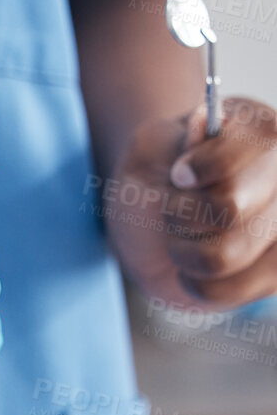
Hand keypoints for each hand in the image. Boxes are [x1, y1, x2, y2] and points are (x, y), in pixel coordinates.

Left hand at [104, 96, 276, 308]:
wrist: (160, 226)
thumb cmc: (157, 179)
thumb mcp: (150, 151)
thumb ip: (171, 141)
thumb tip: (204, 127)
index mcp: (265, 131)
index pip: (256, 143)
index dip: (207, 166)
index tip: (178, 175)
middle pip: (229, 206)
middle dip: (180, 212)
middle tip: (172, 207)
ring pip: (224, 254)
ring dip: (182, 249)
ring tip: (182, 235)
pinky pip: (226, 287)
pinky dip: (194, 280)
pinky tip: (196, 262)